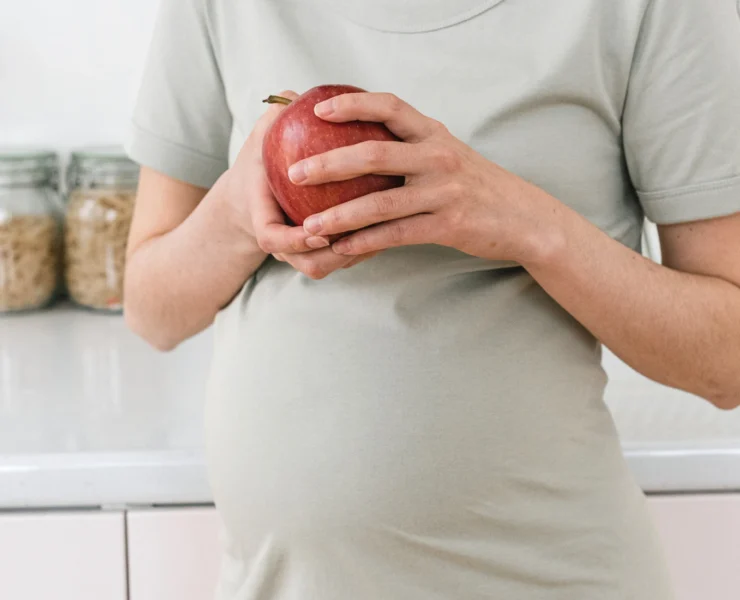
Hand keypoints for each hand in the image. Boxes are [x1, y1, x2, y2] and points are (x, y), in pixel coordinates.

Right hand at [226, 91, 376, 278]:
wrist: (255, 197)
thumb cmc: (261, 163)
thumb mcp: (260, 139)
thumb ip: (273, 119)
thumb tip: (293, 95)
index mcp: (262, 218)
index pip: (271, 238)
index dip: (294, 240)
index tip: (317, 229)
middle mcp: (283, 245)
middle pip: (309, 264)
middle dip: (335, 254)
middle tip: (366, 231)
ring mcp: (301, 255)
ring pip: (329, 266)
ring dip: (357, 252)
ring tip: (387, 227)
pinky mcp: (319, 257)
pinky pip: (343, 260)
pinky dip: (364, 248)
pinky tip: (392, 224)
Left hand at [289, 92, 561, 266]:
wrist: (524, 218)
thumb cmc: (479, 187)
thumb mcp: (449, 156)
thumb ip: (413, 148)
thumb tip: (363, 150)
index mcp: (435, 135)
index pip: (390, 106)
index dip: (353, 104)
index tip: (320, 109)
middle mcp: (438, 157)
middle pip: (374, 153)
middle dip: (329, 163)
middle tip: (294, 172)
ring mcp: (443, 191)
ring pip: (379, 202)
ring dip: (339, 215)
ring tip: (309, 225)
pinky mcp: (447, 225)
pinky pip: (396, 234)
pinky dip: (365, 242)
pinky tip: (342, 248)